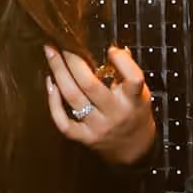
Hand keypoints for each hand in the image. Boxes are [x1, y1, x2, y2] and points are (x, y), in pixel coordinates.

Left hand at [45, 43, 156, 164]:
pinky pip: (63, 121)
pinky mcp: (84, 138)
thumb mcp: (141, 94)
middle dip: (73, 61)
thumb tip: (115, 48)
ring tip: (51, 53)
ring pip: (73, 98)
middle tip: (62, 43)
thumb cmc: (135, 113)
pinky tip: (50, 84)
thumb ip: (128, 73)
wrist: (134, 150)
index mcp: (134, 100)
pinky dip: (54, 103)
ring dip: (59, 73)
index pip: (132, 79)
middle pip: (90, 85)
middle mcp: (115, 114)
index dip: (122, 61)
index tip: (110, 49)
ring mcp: (98, 127)